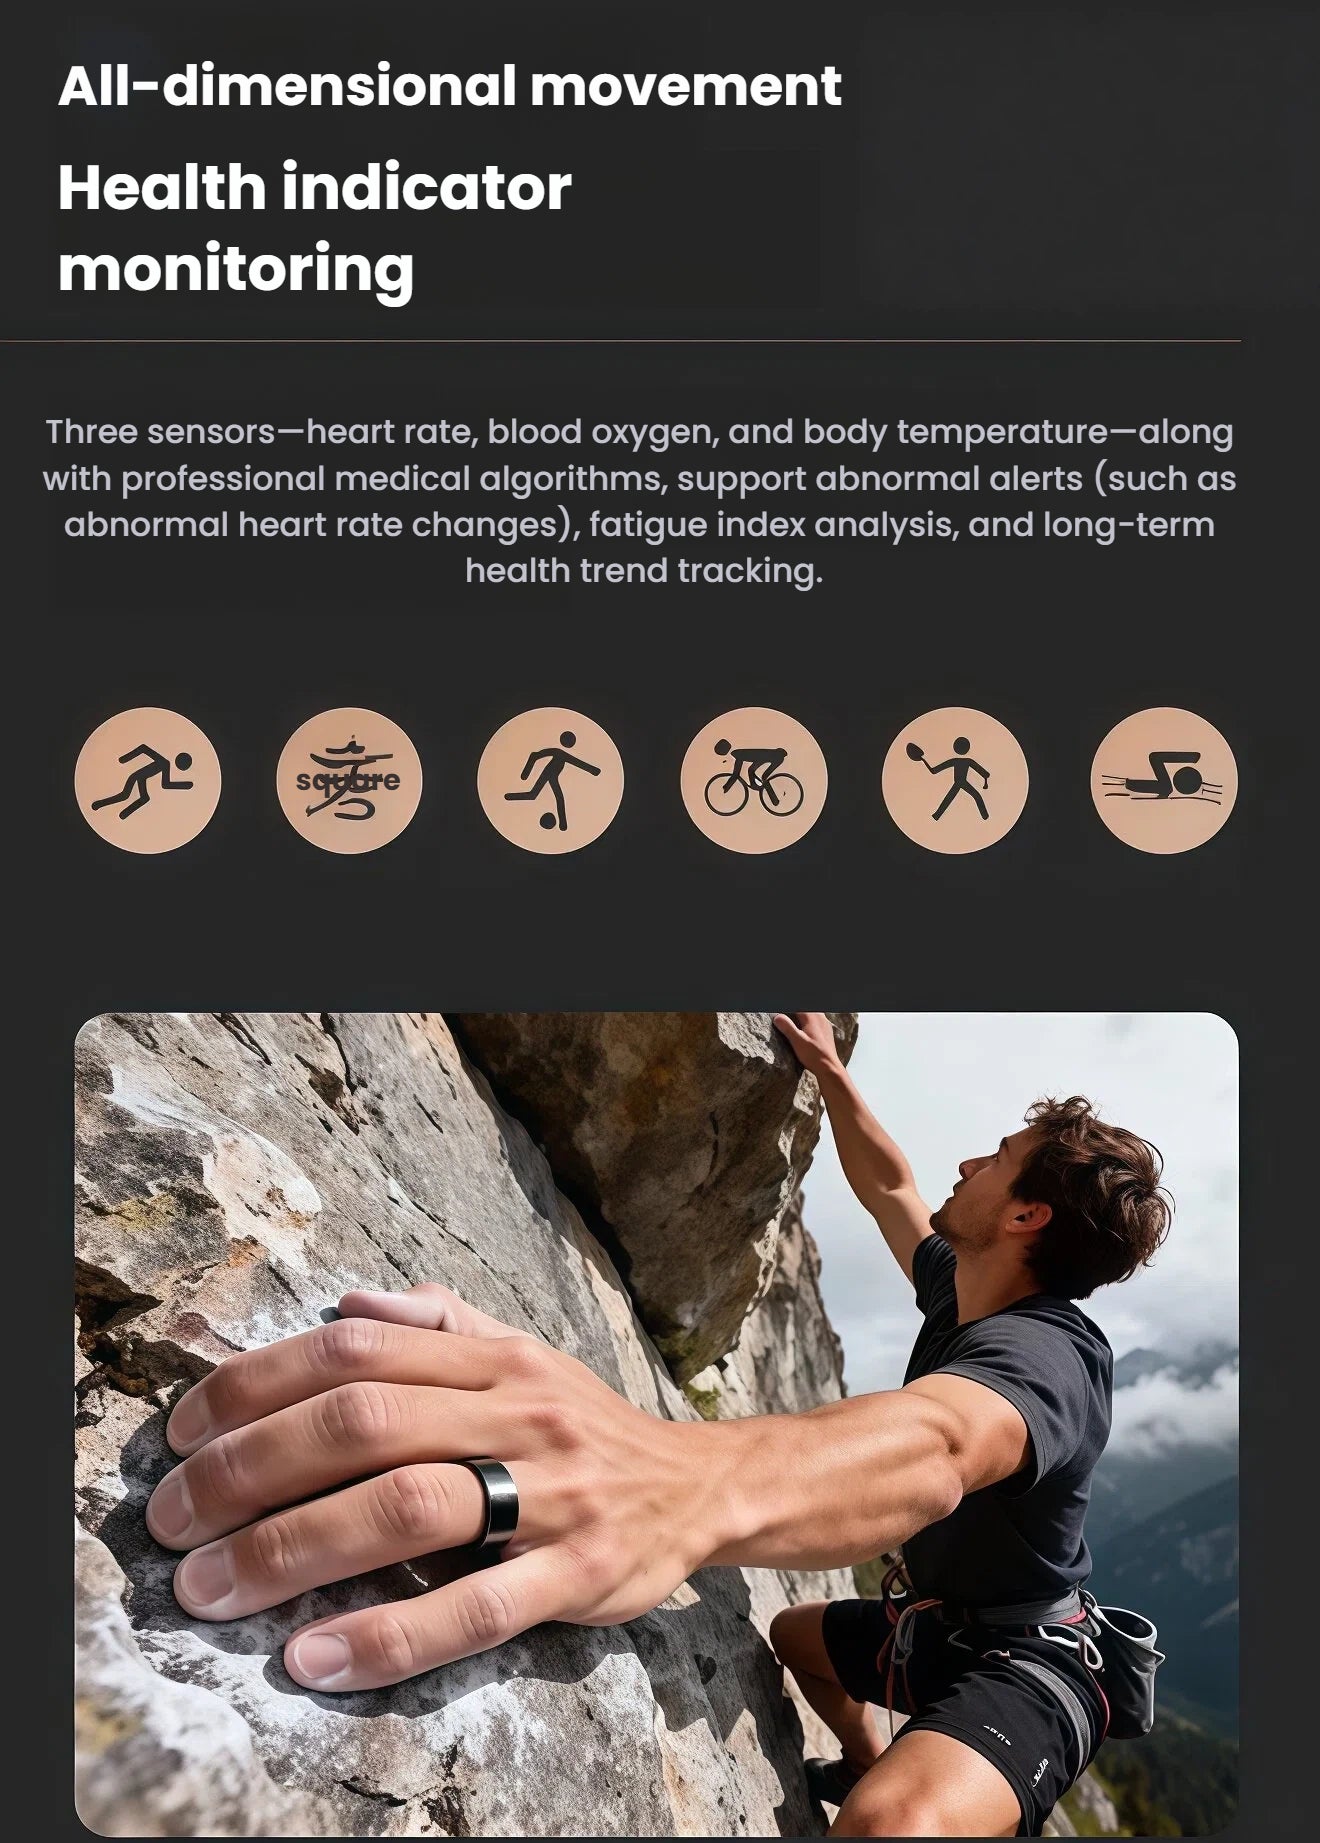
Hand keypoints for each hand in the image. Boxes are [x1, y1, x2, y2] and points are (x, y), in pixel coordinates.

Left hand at [146, 1285, 720, 1691]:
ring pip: (408, 1507)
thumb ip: (435, 1323)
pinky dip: (388, 1635)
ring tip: (210, 1590)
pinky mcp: (576, 1575)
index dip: (256, 1384)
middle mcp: (516, 1410)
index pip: (355, 1349)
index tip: (181, 1432)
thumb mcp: (519, 1351)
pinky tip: (313, 1657)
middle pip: (365, 1422)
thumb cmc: (580, 1425)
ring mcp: (549, 1494)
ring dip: (292, 1549)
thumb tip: (344, 1303)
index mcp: (491, 1356)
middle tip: (169, 1521)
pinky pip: (474, 1609)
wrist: (697, 1487)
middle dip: (248, 1469)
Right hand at [772, 1011, 843, 1079]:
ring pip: (812, 1012)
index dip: (787, 1007)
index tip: (779, 1009)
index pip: (797, 1006)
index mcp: (811, 1017)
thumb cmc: (813, 1055)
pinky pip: (817, 1019)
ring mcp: (825, 1023)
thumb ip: (787, 1027)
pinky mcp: (827, 1030)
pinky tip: (806, 1026)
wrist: (829, 1067)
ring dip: (803, 1013)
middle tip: (784, 1013)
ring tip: (794, 1017)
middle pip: (805, 1008)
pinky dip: (809, 1019)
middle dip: (795, 1010)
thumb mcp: (797, 1041)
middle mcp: (820, 1017)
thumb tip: (777, 1016)